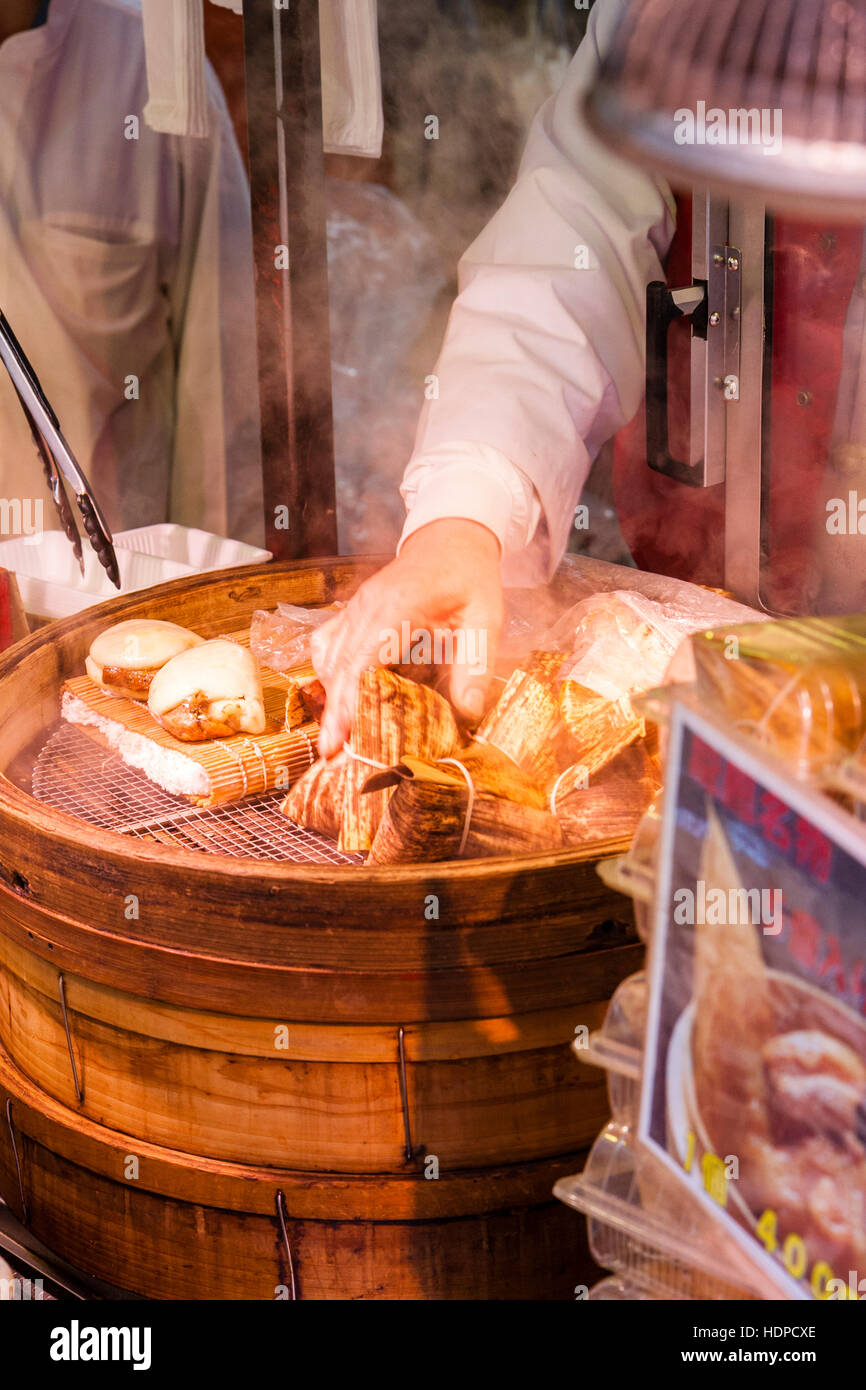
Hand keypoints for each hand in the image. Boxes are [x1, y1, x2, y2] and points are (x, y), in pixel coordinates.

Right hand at [312, 519, 503, 756]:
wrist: (452, 538)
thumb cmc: (469, 576)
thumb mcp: (486, 617)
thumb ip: (476, 662)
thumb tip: (467, 711)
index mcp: (395, 609)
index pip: (359, 663)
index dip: (346, 705)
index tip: (336, 742)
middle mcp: (365, 608)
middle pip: (337, 668)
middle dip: (333, 714)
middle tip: (335, 756)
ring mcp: (354, 608)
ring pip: (328, 658)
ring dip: (332, 695)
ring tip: (341, 734)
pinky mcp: (353, 612)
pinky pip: (328, 644)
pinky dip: (330, 672)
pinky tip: (343, 694)